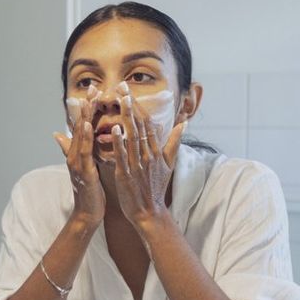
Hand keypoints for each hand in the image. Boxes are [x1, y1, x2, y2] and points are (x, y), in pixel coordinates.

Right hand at [54, 90, 104, 229]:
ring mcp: (77, 163)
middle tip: (93, 88)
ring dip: (84, 117)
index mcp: (77, 153)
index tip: (93, 91)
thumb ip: (71, 149)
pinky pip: (84, 151)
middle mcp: (74, 155)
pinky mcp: (83, 171)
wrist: (87, 213)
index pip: (81, 126)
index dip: (86, 108)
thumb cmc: (88, 191)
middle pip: (80, 127)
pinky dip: (85, 137)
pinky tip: (88, 125)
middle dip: (86, 107)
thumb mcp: (82, 166)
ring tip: (89, 100)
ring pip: (81, 135)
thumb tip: (57, 134)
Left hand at [109, 85, 185, 229]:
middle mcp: (148, 154)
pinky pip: (123, 155)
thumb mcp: (168, 164)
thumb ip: (173, 143)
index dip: (138, 105)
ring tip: (120, 100)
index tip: (128, 90)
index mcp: (155, 151)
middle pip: (139, 125)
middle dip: (130, 105)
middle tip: (121, 87)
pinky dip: (119, 142)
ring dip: (126, 117)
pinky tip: (114, 129)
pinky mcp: (126, 173)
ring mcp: (137, 163)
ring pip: (132, 136)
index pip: (147, 123)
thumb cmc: (155, 187)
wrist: (150, 211)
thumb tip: (184, 125)